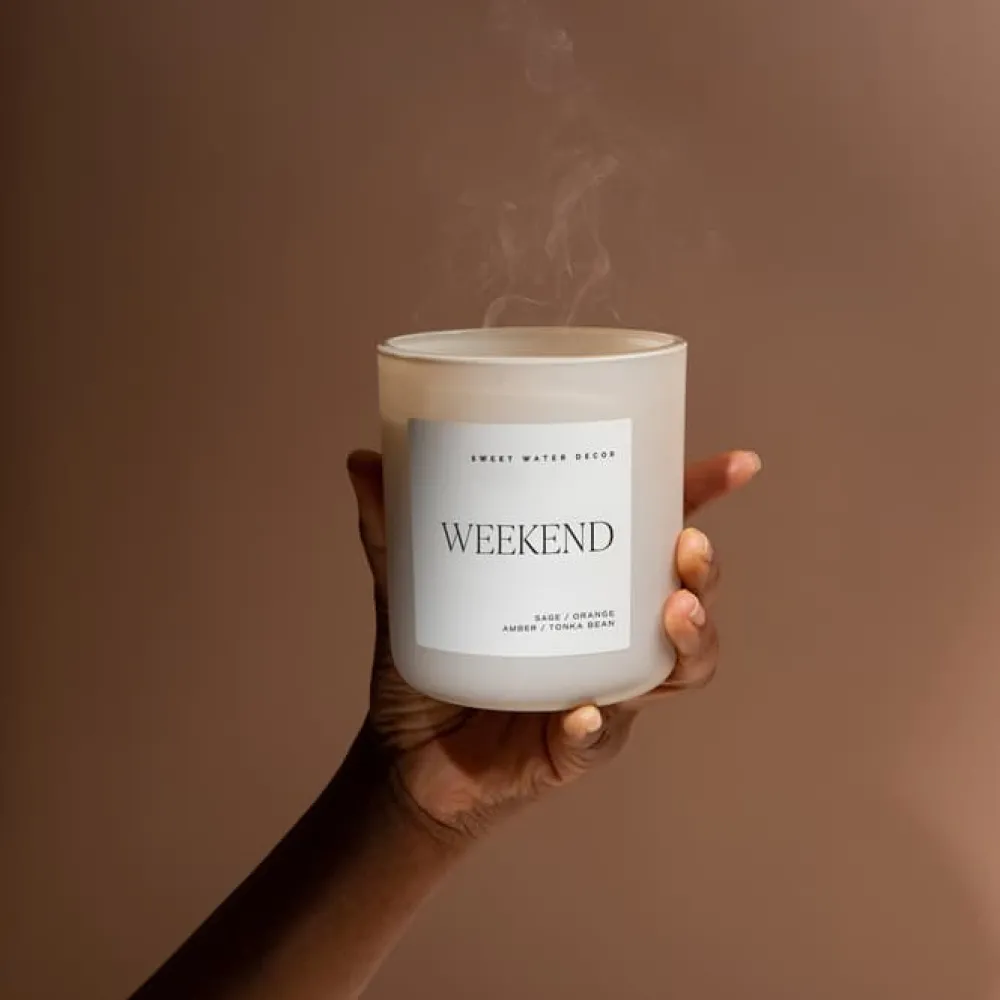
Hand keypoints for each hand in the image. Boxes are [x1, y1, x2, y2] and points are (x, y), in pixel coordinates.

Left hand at [347, 449, 760, 841]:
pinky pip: (601, 738)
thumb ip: (392, 529)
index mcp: (583, 586)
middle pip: (688, 598)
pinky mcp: (574, 748)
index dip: (700, 498)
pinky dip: (595, 725)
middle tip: (687, 545)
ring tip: (672, 611)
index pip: (654, 532)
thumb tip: (361, 458)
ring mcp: (602, 692)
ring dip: (690, 640)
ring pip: (678, 669)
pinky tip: (581, 712)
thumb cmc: (428, 663)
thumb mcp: (411, 589)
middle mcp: (608, 635)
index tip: (738, 466)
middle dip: (703, 570)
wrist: (404, 758)